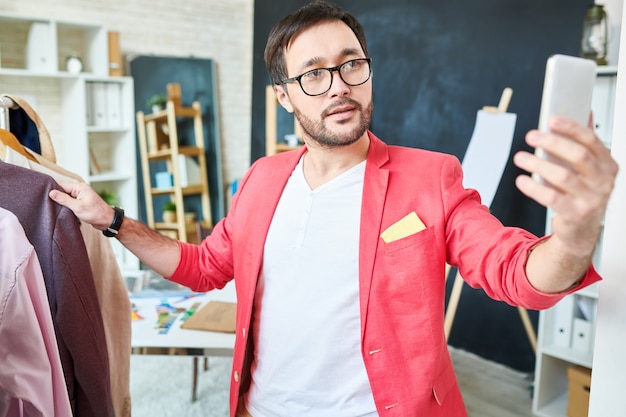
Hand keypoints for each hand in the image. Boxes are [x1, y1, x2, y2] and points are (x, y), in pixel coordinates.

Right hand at [49, 182, 114, 230]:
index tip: (45, 196)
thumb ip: (64, 199)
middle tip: (49, 204)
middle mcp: (81, 190)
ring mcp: (81, 196)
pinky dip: (67, 206)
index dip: (54, 191)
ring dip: (62, 203)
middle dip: (57, 197)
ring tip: (56, 208)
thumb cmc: (96, 213)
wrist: (106, 221)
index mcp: (80, 187)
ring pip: (66, 197)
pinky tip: (63, 210)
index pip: (62, 186)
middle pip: (63, 191)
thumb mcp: (77, 207)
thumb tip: (52, 193)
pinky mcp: (81, 202)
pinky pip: (71, 202)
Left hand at [513, 115, 617, 256]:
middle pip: (578, 155)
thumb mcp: (588, 169)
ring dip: (538, 164)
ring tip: (520, 158)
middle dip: (552, 143)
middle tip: (531, 136)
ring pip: (563, 176)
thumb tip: (585, 111)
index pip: (591, 140)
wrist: (581, 229)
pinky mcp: (576, 214)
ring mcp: (592, 199)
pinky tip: (522, 180)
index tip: (551, 119)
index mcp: (608, 165)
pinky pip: (552, 197)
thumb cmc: (581, 194)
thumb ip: (585, 143)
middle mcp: (604, 181)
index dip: (571, 128)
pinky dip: (533, 188)